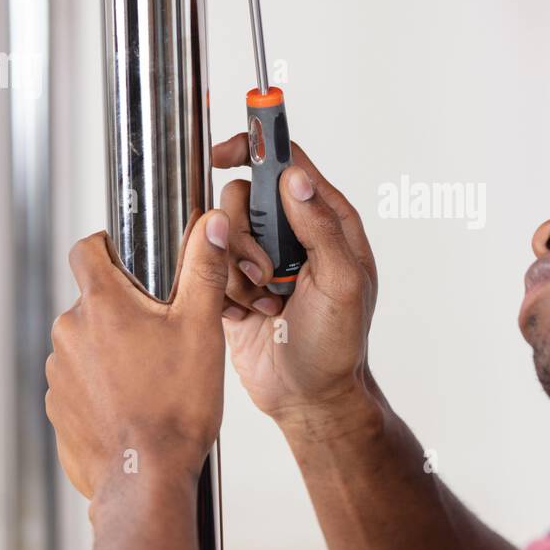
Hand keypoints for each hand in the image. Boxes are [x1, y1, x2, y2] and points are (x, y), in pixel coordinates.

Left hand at [45, 209, 229, 500]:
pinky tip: (136, 404)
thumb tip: (213, 223)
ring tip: (153, 376)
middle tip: (165, 334)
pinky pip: (81, 383)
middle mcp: (69, 333)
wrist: (145, 478)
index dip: (108, 246)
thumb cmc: (176, 407)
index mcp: (101, 305)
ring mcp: (59, 374)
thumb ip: (204, 268)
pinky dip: (104, 387)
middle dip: (125, 310)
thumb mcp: (201, 328)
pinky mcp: (58, 409)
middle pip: (95, 301)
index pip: (87, 249)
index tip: (131, 259)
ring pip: (88, 344)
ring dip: (113, 350)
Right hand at [211, 134, 378, 428]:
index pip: (287, 163)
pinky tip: (250, 311)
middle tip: (270, 272)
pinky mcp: (235, 286)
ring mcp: (262, 259)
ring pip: (222, 232)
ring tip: (266, 299)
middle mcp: (293, 235)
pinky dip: (224, 290)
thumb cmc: (338, 345)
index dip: (255, 150)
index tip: (225, 154)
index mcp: (327, 222)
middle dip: (248, 234)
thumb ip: (321, 227)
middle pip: (245, 196)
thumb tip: (295, 177)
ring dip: (239, 269)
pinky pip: (209, 266)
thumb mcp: (341, 283)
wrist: (309, 398)